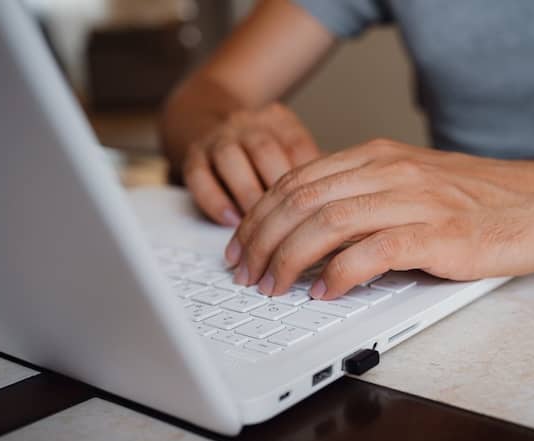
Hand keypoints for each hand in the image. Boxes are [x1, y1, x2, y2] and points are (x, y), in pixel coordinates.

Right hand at [182, 103, 319, 225]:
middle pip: (265, 151)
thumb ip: (315, 172)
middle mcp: (248, 124)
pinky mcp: (192, 155)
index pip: (298, 146)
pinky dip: (216, 201)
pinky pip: (199, 176)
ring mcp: (218, 138)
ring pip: (232, 160)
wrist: (204, 116)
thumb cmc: (263, 150)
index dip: (308, 180)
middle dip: (278, 192)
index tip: (318, 212)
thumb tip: (341, 206)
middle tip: (291, 228)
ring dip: (247, 196)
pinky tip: (231, 222)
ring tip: (262, 231)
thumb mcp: (290, 148)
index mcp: (279, 122)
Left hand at [224, 139, 533, 298]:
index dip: (260, 215)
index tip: (243, 244)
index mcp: (378, 156)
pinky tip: (323, 293)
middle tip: (247, 272)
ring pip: (328, 223)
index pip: (298, 180)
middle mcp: (390, 171)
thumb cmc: (478, 200)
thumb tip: (313, 227)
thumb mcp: (411, 183)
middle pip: (303, 201)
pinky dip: (340, 274)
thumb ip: (365, 195)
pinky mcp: (439, 234)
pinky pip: (373, 251)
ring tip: (273, 287)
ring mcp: (415, 200)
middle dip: (263, 240)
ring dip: (290, 258)